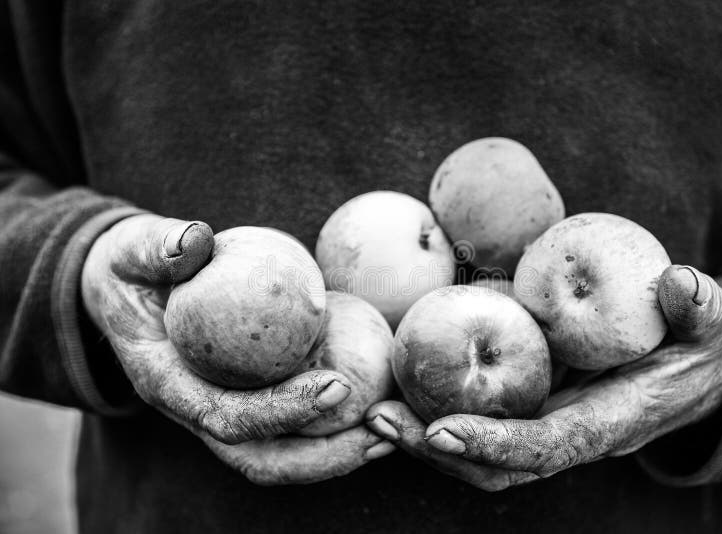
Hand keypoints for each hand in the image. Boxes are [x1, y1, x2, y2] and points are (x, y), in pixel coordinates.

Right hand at [81, 214, 392, 484]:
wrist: (128, 288)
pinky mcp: (247, 397)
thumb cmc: (133, 266)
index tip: (338, 387)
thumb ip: (160, 245)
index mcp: (167, 383)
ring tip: (389, 431)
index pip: (226, 417)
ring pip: (282, 453)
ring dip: (337, 452)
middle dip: (323, 457)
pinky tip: (377, 398)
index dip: (281, 411)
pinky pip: (293, 422)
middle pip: (262, 458)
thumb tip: (196, 240)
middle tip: (380, 432)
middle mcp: (196, 409)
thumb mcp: (135, 248)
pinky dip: (335, 423)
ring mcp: (223, 409)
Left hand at [366, 265, 721, 490]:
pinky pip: (478, 419)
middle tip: (379, 419)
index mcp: (607, 423)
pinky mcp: (529, 409)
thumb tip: (676, 283)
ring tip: (372, 409)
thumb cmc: (697, 348)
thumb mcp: (711, 325)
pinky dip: (434, 411)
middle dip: (435, 450)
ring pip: (477, 451)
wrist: (690, 373)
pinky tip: (396, 385)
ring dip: (421, 436)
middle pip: (494, 463)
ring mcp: (544, 426)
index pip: (547, 447)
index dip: (495, 444)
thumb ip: (699, 308)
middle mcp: (567, 436)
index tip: (442, 432)